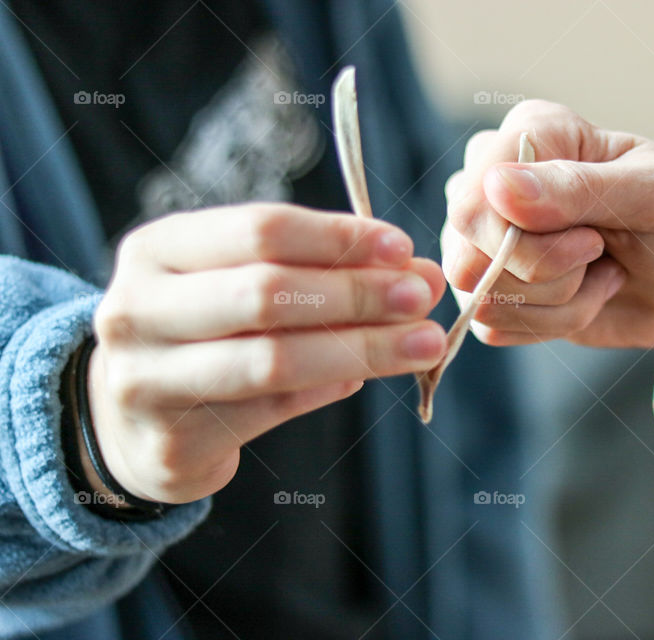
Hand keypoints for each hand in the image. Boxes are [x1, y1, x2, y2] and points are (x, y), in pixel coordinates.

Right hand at [88, 203, 446, 503]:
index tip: (401, 247)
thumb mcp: (246, 285)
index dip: (338, 237)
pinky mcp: (172, 442)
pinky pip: (272, 409)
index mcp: (158, 250)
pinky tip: (367, 375)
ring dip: (362, 348)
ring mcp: (146, 380)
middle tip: (420, 296)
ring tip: (424, 344)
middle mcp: (138, 310)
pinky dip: (331, 387)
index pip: (260, 229)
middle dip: (356, 292)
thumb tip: (419, 273)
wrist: (129, 421)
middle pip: (267, 292)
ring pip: (274, 359)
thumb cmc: (205, 333)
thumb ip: (325, 273)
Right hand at [442, 100, 653, 380]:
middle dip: (551, 274)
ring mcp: (483, 238)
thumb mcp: (653, 194)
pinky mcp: (490, 287)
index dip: (528, 239)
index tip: (594, 235)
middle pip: (469, 254)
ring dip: (559, 301)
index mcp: (530, 133)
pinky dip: (551, 324)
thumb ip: (578, 187)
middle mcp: (491, 180)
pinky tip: (583, 294)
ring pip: (483, 297)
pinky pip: (491, 326)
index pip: (476, 198)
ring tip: (597, 271)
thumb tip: (497, 187)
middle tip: (598, 251)